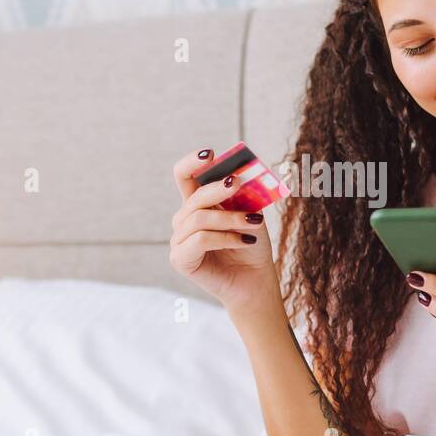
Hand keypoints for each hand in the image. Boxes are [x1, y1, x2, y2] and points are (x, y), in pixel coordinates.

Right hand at [169, 148, 280, 313]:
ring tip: (255, 222)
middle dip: (218, 188)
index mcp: (197, 204)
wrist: (255, 281)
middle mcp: (183, 220)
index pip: (184, 176)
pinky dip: (226, 238)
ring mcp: (179, 240)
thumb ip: (242, 195)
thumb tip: (240, 174)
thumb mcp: (250, 213)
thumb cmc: (251, 245)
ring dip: (231, 218)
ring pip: (200, 218)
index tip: (211, 153)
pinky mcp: (180, 259)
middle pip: (194, 196)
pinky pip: (200, 239)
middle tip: (239, 182)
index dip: (192, 162)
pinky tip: (246, 241)